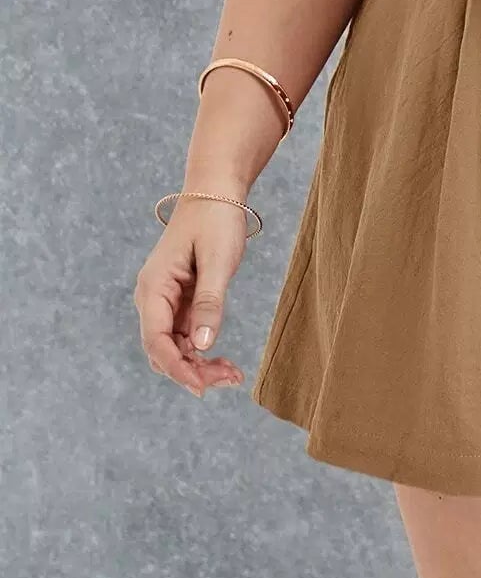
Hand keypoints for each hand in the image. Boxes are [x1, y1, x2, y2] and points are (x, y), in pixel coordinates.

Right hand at [134, 195, 249, 397]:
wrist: (215, 191)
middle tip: (229, 380)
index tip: (203, 386)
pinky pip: (185, 335)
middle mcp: (152, 298)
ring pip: (174, 347)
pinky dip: (202, 350)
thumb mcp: (218, 260)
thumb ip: (210, 302)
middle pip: (163, 350)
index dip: (178, 368)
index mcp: (154, 288)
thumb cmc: (216, 220)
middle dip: (191, 371)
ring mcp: (165, 301)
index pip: (156, 341)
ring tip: (232, 375)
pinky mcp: (180, 300)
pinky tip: (223, 361)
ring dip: (198, 364)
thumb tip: (203, 344)